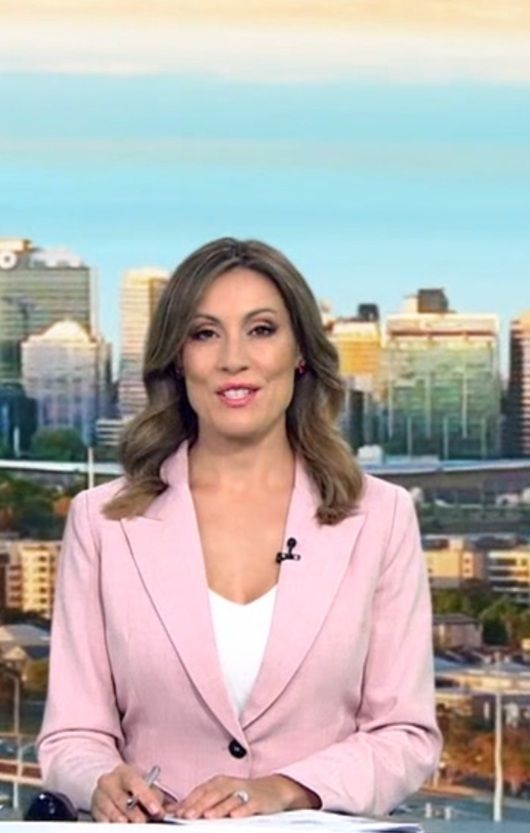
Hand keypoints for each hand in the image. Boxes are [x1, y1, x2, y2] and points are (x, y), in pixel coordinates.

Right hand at [91, 763, 165, 822]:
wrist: (112, 787)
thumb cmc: (134, 787)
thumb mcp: (147, 787)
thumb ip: (158, 798)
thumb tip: (174, 809)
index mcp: (125, 772)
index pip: (135, 782)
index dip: (146, 797)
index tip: (156, 810)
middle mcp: (109, 781)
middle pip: (122, 799)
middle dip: (136, 814)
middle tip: (145, 822)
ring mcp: (99, 795)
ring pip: (111, 811)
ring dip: (124, 821)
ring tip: (132, 825)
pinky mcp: (94, 810)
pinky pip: (103, 820)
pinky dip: (113, 824)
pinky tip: (121, 826)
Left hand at [175, 774, 319, 819]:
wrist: (274, 790)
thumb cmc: (243, 794)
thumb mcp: (221, 795)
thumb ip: (201, 802)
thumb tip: (176, 810)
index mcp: (219, 782)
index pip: (201, 791)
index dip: (188, 801)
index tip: (176, 813)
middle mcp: (231, 784)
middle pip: (213, 794)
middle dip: (199, 805)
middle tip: (187, 816)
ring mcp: (245, 791)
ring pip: (229, 799)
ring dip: (218, 808)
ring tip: (207, 816)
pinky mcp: (259, 800)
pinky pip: (249, 805)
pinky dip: (242, 810)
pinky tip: (235, 816)